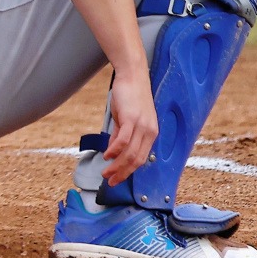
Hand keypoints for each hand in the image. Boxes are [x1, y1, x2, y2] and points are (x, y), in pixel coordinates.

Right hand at [101, 66, 158, 185]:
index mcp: (151, 132)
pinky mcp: (132, 118)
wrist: (133, 76)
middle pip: (137, 160)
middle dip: (122, 173)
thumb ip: (121, 136)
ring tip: (105, 172)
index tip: (117, 180)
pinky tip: (107, 155)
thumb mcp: (127, 120)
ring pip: (130, 153)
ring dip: (116, 166)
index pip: (142, 159)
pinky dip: (114, 151)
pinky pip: (124, 140)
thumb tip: (113, 152)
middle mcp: (150, 130)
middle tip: (109, 181)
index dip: (129, 172)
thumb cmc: (130, 97)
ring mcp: (142, 125)